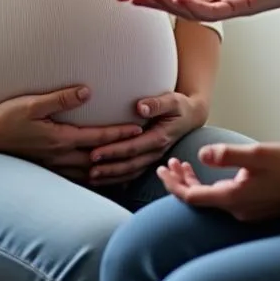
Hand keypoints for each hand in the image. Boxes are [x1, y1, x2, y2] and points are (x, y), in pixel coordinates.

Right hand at [0, 85, 142, 180]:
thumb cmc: (6, 117)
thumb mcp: (32, 103)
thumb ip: (61, 98)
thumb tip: (88, 92)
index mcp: (59, 139)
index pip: (97, 138)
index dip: (119, 133)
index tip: (139, 129)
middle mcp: (59, 156)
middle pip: (98, 159)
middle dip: (121, 155)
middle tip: (144, 150)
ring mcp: (53, 166)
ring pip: (89, 174)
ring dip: (110, 171)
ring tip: (130, 168)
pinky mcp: (47, 169)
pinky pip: (76, 179)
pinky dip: (93, 180)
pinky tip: (101, 179)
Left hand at [86, 91, 207, 186]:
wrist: (191, 117)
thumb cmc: (180, 106)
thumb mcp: (173, 100)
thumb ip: (157, 103)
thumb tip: (140, 107)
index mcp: (160, 138)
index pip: (133, 148)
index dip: (114, 151)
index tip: (95, 152)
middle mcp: (156, 152)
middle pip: (129, 164)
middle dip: (108, 167)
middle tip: (88, 167)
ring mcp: (153, 158)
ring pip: (130, 172)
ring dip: (111, 176)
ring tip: (91, 177)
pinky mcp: (149, 160)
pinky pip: (133, 173)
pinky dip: (118, 179)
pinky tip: (103, 180)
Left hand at [156, 142, 279, 221]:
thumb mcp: (258, 154)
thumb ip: (227, 155)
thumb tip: (201, 155)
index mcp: (233, 198)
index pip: (192, 197)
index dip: (173, 184)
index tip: (162, 169)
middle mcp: (237, 210)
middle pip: (199, 200)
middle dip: (181, 182)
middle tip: (169, 165)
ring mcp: (247, 212)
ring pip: (211, 200)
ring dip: (197, 183)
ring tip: (186, 166)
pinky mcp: (257, 209)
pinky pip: (225, 199)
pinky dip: (212, 186)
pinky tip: (215, 175)